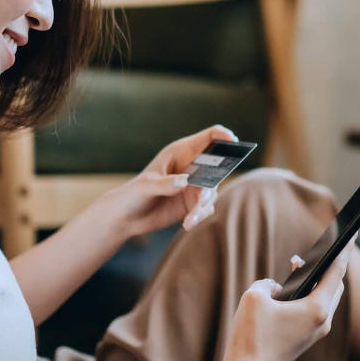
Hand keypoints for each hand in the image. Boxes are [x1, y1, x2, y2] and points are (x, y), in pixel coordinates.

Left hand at [105, 124, 237, 235]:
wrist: (126, 218)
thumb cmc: (133, 194)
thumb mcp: (146, 186)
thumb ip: (166, 183)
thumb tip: (186, 182)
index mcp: (181, 152)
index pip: (210, 137)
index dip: (224, 137)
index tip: (233, 142)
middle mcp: (192, 167)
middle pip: (218, 166)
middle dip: (215, 179)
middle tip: (202, 194)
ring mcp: (195, 186)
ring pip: (212, 191)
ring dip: (202, 204)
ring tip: (190, 218)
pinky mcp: (194, 203)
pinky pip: (206, 208)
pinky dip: (199, 216)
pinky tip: (187, 223)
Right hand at [212, 239, 353, 360]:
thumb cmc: (251, 338)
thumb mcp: (254, 297)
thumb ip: (267, 284)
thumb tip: (276, 290)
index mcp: (317, 308)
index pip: (336, 270)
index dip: (344, 249)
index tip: (353, 233)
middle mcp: (323, 321)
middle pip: (335, 285)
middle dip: (326, 265)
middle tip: (313, 250)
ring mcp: (315, 333)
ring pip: (324, 299)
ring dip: (315, 282)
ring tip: (296, 266)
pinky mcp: (305, 341)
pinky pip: (313, 311)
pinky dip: (306, 297)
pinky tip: (288, 292)